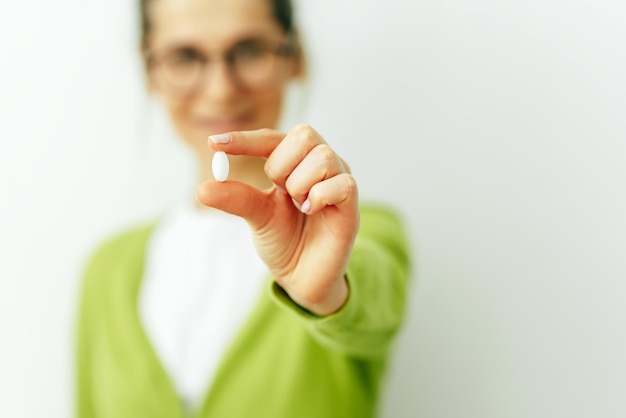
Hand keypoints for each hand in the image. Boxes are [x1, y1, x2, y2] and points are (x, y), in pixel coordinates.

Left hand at [196, 124, 359, 315]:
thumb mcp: (256, 216)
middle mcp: (320, 164)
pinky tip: (311, 212)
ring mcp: (338, 180)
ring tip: (299, 207)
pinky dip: (318, 196)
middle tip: (280, 192)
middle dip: (282, 165)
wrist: (303, 276)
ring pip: (322, 157)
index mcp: (295, 162)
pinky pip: (340, 183)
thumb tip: (202, 189)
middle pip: (304, 134)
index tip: (214, 144)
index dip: (245, 139)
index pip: (271, 138)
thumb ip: (236, 198)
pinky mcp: (351, 203)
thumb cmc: (284, 240)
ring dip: (300, 185)